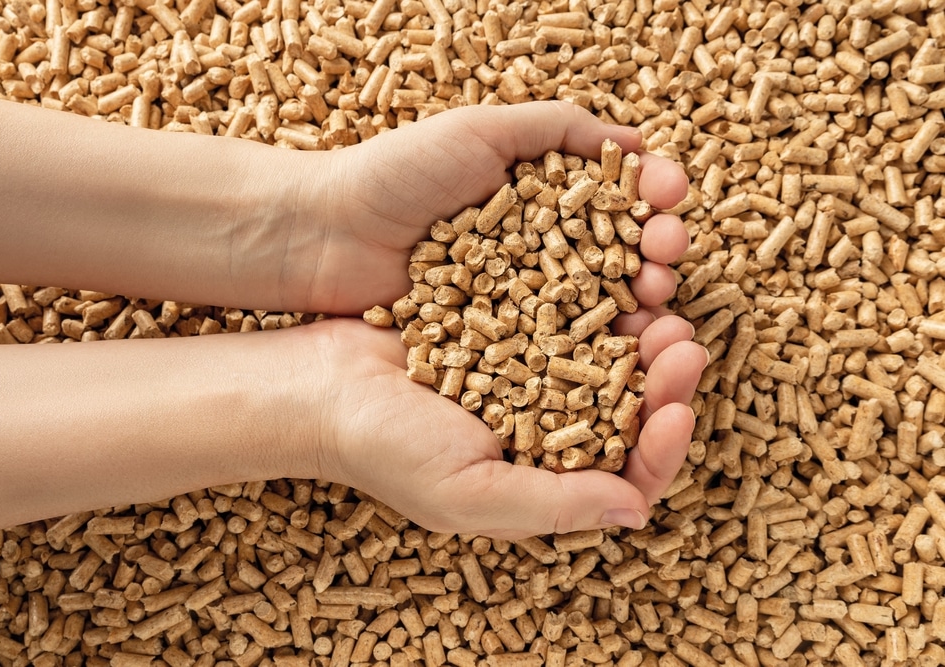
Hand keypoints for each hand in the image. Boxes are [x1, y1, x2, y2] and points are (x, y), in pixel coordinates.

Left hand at [297, 101, 689, 313]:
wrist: (324, 234)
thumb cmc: (396, 173)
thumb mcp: (480, 131)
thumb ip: (558, 129)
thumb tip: (638, 141)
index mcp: (541, 196)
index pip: (616, 198)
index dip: (652, 198)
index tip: (673, 198)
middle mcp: (538, 248)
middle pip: (617, 253)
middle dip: (655, 252)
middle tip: (669, 255)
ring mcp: (519, 298)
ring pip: (595, 304)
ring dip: (637, 303)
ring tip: (656, 302)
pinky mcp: (497, 342)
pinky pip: (552, 346)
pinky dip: (591, 347)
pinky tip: (622, 347)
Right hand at [309, 315, 703, 538]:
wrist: (321, 384)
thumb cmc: (386, 449)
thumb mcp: (469, 493)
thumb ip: (554, 504)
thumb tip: (638, 510)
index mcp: (543, 479)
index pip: (628, 474)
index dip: (662, 448)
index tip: (677, 412)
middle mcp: (545, 428)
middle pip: (629, 409)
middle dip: (664, 380)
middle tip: (682, 342)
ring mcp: (530, 374)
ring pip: (608, 355)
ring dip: (638, 330)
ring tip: (657, 299)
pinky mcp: (511, 325)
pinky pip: (566, 311)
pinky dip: (593, 295)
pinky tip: (611, 272)